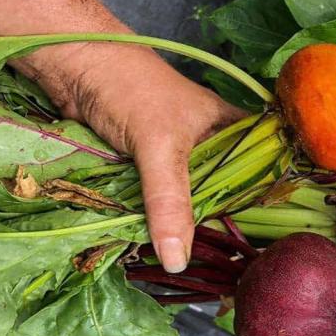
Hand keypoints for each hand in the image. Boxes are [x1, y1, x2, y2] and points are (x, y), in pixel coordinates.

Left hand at [15, 42, 245, 272]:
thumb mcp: (160, 147)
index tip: (260, 252)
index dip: (260, 213)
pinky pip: (159, 202)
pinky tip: (160, 245)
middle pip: (223, 198)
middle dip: (216, 228)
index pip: (261, 179)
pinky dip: (155, 220)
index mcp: (234, 131)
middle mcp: (212, 146)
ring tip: (191, 265)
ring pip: (188, 203)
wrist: (74, 66)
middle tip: (222, 269)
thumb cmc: (131, 89)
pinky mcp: (148, 170)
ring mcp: (178, 159)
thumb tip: (178, 260)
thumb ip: (170, 203)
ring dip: (183, 228)